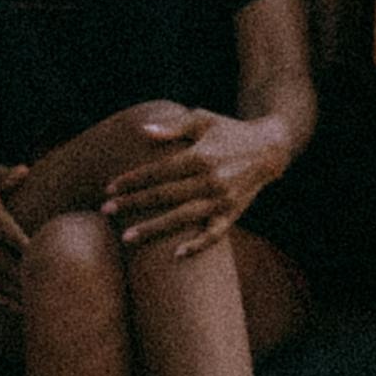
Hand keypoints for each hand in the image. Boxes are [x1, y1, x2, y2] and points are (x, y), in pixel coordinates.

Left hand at [105, 103, 292, 257]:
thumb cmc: (229, 130)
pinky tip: (176, 255)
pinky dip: (197, 245)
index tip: (109, 189)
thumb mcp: (202, 120)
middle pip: (164, 196)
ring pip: (182, 218)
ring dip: (153, 228)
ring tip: (126, 238)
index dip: (132, 180)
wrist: (270, 148)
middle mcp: (211, 179)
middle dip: (133, 204)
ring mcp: (222, 199)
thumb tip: (142, 132)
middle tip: (105, 212)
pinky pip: (214, 235)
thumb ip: (173, 127)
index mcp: (200, 156)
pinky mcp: (233, 213)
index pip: (158, 171)